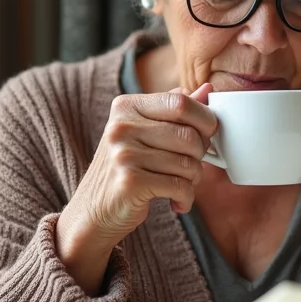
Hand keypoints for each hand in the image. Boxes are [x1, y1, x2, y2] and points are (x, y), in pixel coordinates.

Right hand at [56, 85, 216, 293]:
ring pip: (188, 163)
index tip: (207, 133)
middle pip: (189, 135)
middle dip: (200, 154)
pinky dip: (186, 198)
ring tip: (180, 184)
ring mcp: (123, 154)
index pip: (181, 103)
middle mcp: (121, 127)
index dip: (205, 119)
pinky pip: (180, 186)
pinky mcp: (130, 182)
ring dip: (193, 179)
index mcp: (126, 106)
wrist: (92, 213)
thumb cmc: (126, 168)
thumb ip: (175, 110)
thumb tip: (208, 88)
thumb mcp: (145, 132)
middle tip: (191, 165)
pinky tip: (176, 202)